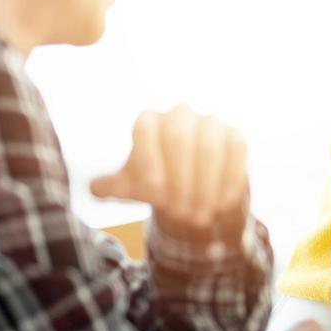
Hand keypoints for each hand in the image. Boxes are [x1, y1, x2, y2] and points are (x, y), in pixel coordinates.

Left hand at [89, 105, 249, 239]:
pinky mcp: (235, 136)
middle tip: (180, 213)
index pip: (145, 131)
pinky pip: (236, 152)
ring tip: (200, 216)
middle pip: (178, 138)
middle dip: (180, 179)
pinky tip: (222, 204)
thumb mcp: (129, 188)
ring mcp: (209, 123)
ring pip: (209, 147)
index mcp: (148, 121)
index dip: (149, 162)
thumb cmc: (155, 183)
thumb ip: (110, 186)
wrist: (190, 188)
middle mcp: (179, 115)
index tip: (155, 197)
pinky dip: (229, 179)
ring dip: (205, 185)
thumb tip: (95, 188)